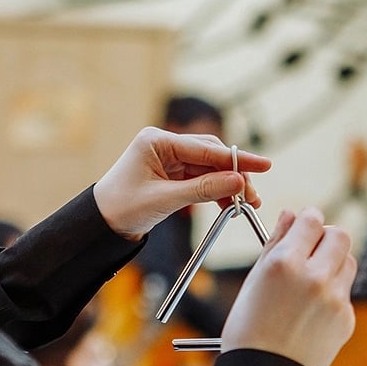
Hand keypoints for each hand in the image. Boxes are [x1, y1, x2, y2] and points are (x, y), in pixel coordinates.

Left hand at [93, 127, 271, 239]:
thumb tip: (238, 183)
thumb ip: (203, 190)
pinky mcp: (172, 173)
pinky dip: (215, 191)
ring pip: (210, 169)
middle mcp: (165, 145)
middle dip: (234, 175)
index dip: (237, 159)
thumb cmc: (123, 208)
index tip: (265, 164)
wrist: (101, 224)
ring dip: (227, 185)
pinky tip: (229, 204)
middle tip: (252, 196)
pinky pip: (201, 179)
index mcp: (157, 141)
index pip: (206, 148)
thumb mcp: (165, 200)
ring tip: (246, 204)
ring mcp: (170, 158)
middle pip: (211, 155)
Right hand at [221, 208, 356, 365]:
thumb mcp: (253, 282)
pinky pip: (345, 292)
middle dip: (326, 237)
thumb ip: (275, 243)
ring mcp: (335, 299)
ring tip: (310, 281)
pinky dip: (332, 294)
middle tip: (311, 249)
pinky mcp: (346, 318)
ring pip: (348, 261)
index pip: (312, 219)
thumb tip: (289, 215)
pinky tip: (310, 311)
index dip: (307, 220)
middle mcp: (314, 277)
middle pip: (340, 235)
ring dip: (333, 262)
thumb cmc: (248, 330)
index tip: (303, 226)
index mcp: (284, 263)